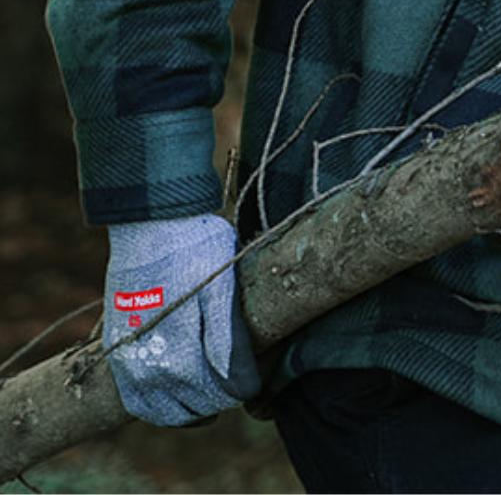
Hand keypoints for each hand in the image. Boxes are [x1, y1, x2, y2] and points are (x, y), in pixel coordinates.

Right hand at [104, 214, 260, 425]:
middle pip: (191, 409)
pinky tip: (174, 385)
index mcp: (180, 358)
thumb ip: (228, 341)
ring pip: (160, 411)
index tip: (252, 375)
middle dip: (216, 399)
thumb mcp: (221, 287)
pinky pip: (135, 398)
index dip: (240, 390)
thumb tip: (241, 384)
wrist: (147, 222)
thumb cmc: (192, 248)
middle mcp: (149, 370)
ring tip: (206, 387)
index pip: (219, 398)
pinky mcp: (115, 350)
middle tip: (232, 378)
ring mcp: (127, 363)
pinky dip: (156, 402)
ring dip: (185, 407)